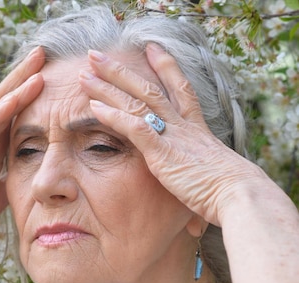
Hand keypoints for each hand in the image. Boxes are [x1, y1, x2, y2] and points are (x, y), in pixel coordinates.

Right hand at [0, 47, 44, 241]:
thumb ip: (13, 181)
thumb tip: (35, 176)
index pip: (16, 115)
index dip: (33, 96)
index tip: (55, 78)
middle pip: (7, 100)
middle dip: (26, 76)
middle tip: (46, 52)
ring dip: (19, 83)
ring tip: (38, 60)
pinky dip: (3, 111)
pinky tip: (18, 96)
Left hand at [78, 43, 268, 225]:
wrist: (237, 194)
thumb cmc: (228, 192)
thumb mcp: (211, 174)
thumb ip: (198, 172)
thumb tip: (196, 195)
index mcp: (197, 128)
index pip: (180, 88)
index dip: (165, 66)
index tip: (151, 48)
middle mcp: (183, 125)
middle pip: (148, 88)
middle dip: (120, 70)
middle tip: (98, 55)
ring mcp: (171, 135)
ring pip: (135, 102)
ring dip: (107, 87)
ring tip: (85, 74)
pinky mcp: (161, 151)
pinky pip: (133, 127)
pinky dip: (113, 116)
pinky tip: (93, 108)